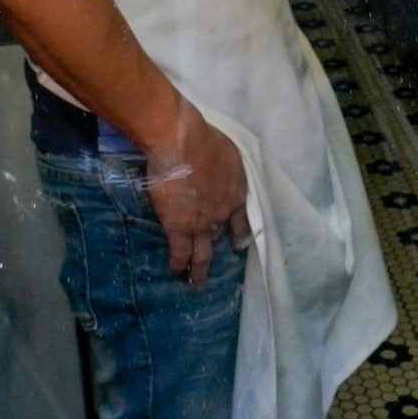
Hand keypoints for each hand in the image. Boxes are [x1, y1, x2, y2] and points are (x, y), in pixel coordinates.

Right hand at [144, 100, 249, 287]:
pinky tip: (174, 271)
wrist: (181, 140)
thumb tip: (218, 169)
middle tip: (215, 267)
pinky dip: (177, 263)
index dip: (240, 234)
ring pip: (201, 254)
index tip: (238, 243)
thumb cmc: (204, 137)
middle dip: (218, 254)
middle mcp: (222, 213)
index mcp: (237, 192)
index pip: (242, 221)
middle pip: (220, 238)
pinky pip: (179, 252)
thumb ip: (226, 167)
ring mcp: (201, 223)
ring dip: (198, 269)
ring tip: (194, 281)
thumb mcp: (228, 152)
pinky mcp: (178, 226)